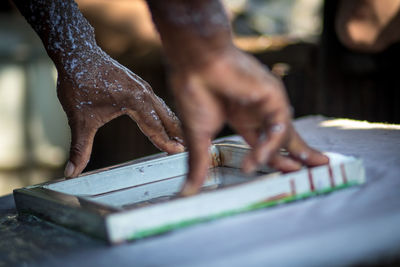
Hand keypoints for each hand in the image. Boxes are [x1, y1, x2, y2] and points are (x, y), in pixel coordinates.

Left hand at [57, 52, 183, 177]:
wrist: (76, 53)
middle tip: (191, 149)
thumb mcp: (79, 119)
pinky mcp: (139, 85)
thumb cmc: (78, 82)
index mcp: (135, 101)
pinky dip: (164, 115)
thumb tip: (71, 172)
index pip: (155, 127)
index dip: (166, 142)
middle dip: (178, 134)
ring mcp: (143, 87)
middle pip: (167, 118)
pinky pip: (157, 103)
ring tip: (182, 138)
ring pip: (164, 109)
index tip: (178, 153)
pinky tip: (165, 121)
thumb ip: (80, 148)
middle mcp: (144, 93)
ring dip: (173, 124)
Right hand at [170, 47, 328, 195]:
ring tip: (293, 171)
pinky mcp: (272, 96)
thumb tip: (186, 192)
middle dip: (299, 154)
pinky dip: (270, 144)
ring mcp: (266, 103)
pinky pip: (278, 126)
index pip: (263, 142)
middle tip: (315, 167)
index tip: (283, 171)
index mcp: (242, 117)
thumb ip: (199, 165)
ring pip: (285, 134)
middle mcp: (257, 110)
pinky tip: (259, 158)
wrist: (194, 66)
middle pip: (283, 138)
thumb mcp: (199, 138)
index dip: (272, 158)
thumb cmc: (194, 94)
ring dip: (286, 154)